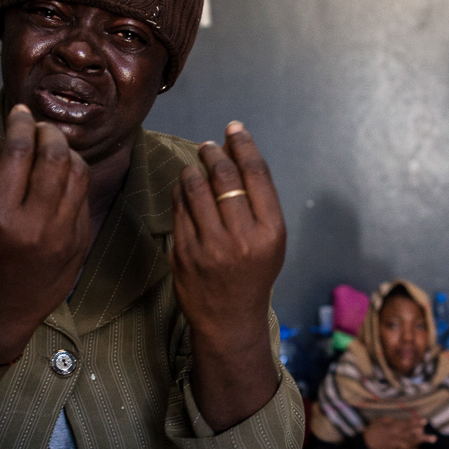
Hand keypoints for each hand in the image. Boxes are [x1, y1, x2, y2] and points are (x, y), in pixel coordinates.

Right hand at [0, 104, 90, 356]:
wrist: (4, 310)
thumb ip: (2, 182)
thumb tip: (25, 141)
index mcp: (0, 216)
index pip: (17, 151)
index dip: (20, 122)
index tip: (20, 111)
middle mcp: (35, 224)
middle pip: (54, 156)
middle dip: (48, 131)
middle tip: (40, 127)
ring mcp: (63, 234)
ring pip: (77, 172)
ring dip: (66, 151)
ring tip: (53, 148)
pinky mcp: (81, 240)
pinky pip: (83, 195)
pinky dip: (74, 177)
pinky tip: (62, 176)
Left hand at [171, 122, 285, 354]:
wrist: (229, 319)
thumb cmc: (254, 274)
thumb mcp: (271, 241)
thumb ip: (258, 202)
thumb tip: (235, 152)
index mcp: (270, 232)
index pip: (256, 174)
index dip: (243, 145)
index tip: (233, 129)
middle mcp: (242, 238)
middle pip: (224, 176)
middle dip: (214, 153)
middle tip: (208, 147)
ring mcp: (209, 247)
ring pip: (195, 188)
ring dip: (193, 170)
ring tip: (194, 167)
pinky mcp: (183, 253)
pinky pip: (178, 208)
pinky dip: (179, 192)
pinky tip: (183, 190)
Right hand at [363, 414, 436, 448]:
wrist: (366, 443)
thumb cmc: (373, 430)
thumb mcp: (380, 420)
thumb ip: (390, 419)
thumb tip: (398, 418)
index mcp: (392, 426)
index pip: (407, 424)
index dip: (416, 423)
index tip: (425, 422)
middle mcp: (396, 435)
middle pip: (411, 435)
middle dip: (422, 436)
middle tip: (434, 437)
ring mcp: (396, 444)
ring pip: (411, 443)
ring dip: (421, 444)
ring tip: (430, 442)